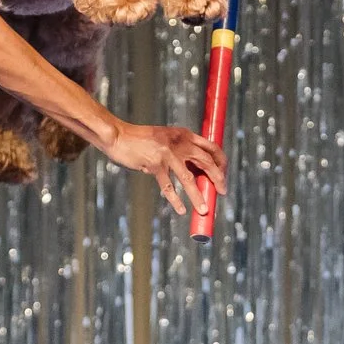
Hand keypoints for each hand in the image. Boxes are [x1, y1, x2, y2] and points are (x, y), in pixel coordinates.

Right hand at [99, 120, 227, 216]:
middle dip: (217, 179)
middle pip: (206, 162)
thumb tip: (196, 173)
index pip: (211, 147)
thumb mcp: (166, 139)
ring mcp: (168, 153)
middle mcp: (180, 142)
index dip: (221, 162)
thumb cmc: (141, 141)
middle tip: (222, 192)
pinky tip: (181, 209)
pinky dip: (176, 199)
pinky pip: (168, 186)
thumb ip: (180, 151)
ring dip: (198, 196)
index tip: (223, 175)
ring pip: (189, 179)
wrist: (119, 136)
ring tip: (204, 209)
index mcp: (185, 134)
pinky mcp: (155, 164)